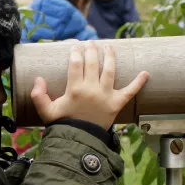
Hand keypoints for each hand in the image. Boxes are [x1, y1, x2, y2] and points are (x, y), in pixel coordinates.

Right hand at [31, 42, 147, 128]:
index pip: (76, 64)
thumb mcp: (46, 111)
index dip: (76, 52)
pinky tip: (146, 73)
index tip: (75, 46)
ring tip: (109, 47)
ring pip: (110, 70)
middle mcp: (92, 89)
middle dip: (92, 50)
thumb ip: (38, 95)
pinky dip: (138, 82)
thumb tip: (38, 79)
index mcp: (75, 89)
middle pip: (93, 63)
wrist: (79, 142)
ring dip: (110, 56)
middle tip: (91, 42)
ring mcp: (106, 96)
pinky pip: (130, 92)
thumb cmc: (62, 125)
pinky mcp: (117, 104)